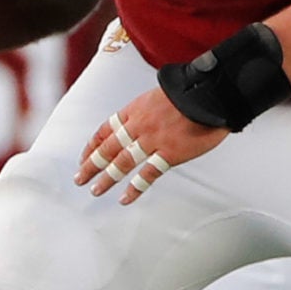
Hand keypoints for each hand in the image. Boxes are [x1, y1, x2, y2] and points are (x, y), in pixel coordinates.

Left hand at [75, 86, 225, 203]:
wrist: (211, 94)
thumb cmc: (192, 92)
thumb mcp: (161, 94)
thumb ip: (149, 111)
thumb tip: (146, 121)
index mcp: (135, 110)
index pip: (105, 130)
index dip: (92, 146)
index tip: (84, 157)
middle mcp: (138, 126)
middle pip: (108, 149)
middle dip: (91, 165)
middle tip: (79, 178)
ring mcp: (153, 141)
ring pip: (122, 163)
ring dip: (106, 178)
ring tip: (95, 190)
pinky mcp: (170, 153)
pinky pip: (148, 174)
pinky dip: (135, 188)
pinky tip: (125, 198)